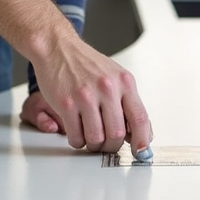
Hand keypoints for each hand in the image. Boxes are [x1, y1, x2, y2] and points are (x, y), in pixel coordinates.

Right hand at [0, 0, 152, 154]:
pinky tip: (77, 133)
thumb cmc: (86, 64)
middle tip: (107, 145)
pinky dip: (77, 141)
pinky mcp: (66, 103)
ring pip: (96, 138)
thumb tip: (140, 133)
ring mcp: (86, 96)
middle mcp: (107, 88)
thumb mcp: (116, 77)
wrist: (57, 47)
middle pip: (117, 134)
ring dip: (94, 145)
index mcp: (124, 83)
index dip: (142, 140)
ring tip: (91, 139)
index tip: (141, 152)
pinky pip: (76, 136)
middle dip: (112, 146)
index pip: (140, 118)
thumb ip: (128, 103)